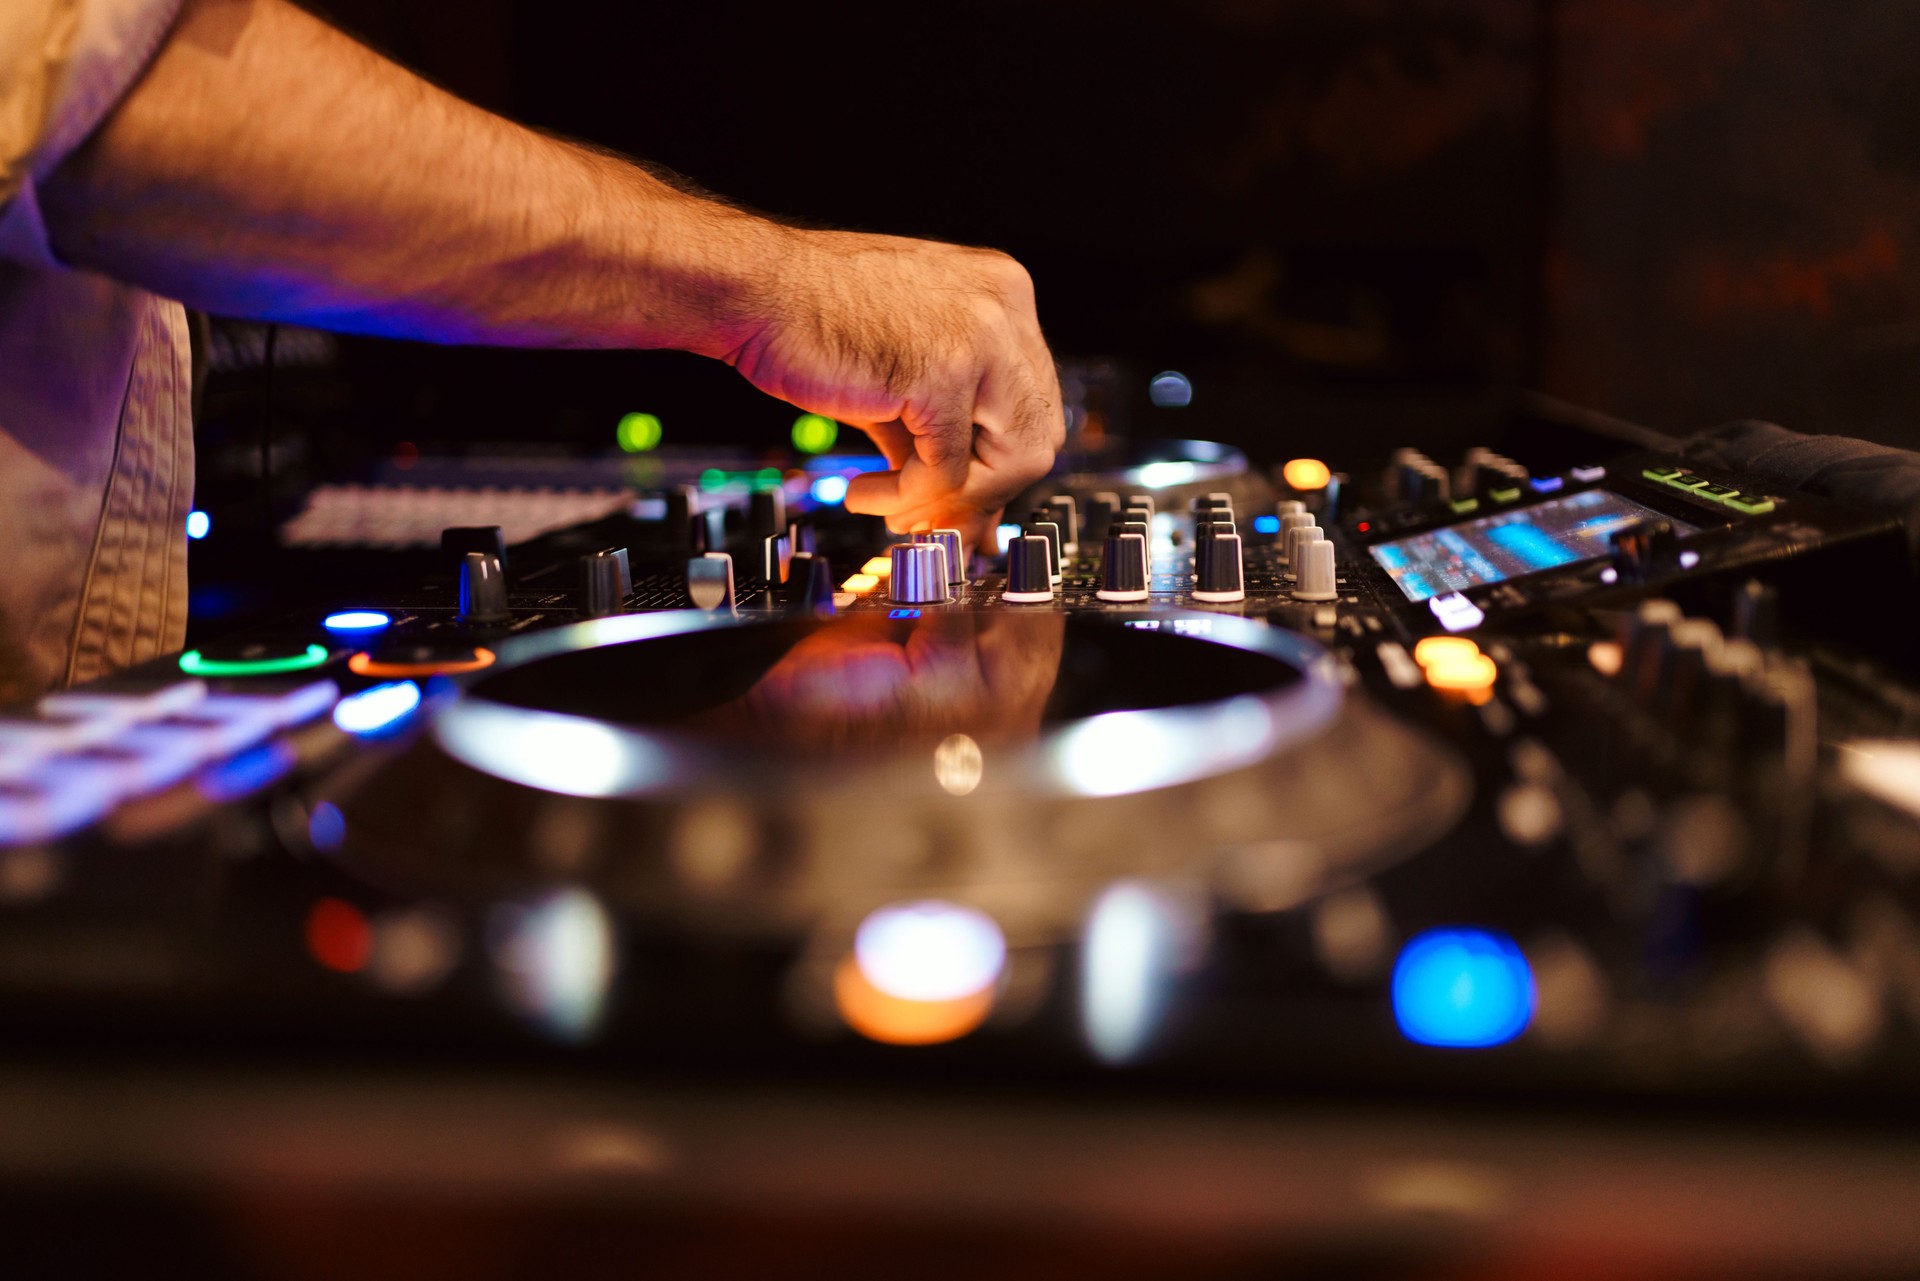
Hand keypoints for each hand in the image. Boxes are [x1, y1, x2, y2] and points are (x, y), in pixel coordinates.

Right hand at [723, 229, 1064, 552]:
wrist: (752, 289)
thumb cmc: (813, 322)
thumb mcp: (904, 375)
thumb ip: (945, 432)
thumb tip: (973, 510)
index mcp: (1003, 294)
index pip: (1034, 404)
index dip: (998, 466)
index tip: (954, 500)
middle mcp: (1005, 306)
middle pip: (1038, 437)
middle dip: (984, 494)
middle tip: (927, 519)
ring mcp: (981, 335)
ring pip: (1009, 461)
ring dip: (946, 501)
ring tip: (890, 508)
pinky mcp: (943, 372)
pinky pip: (945, 470)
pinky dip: (905, 497)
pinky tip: (863, 492)